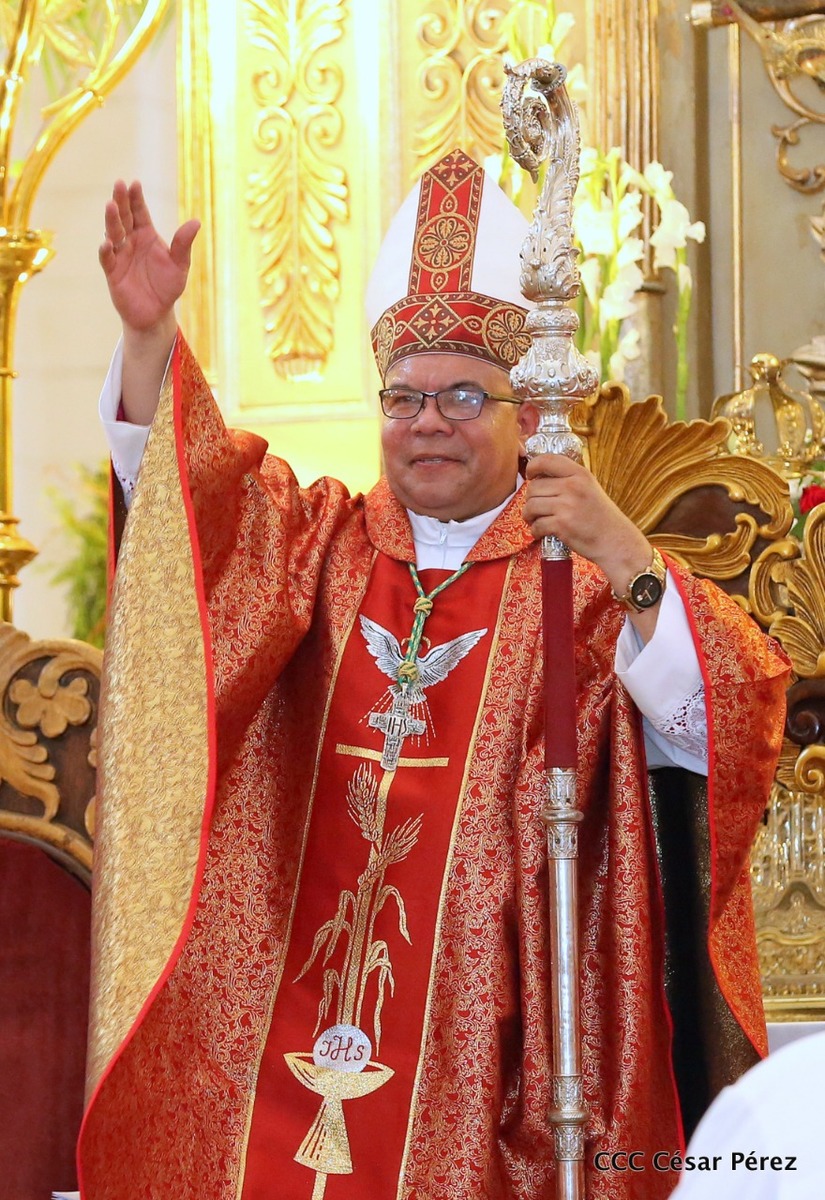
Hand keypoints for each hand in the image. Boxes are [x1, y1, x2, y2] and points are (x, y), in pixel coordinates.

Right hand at [99, 179, 199, 336]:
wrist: (156, 313)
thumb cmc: (167, 287)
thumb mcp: (180, 265)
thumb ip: (183, 244)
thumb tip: (196, 221)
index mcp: (146, 235)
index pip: (139, 212)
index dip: (136, 198)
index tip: (135, 183)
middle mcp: (131, 241)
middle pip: (124, 217)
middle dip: (121, 201)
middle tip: (119, 184)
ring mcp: (120, 255)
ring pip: (113, 233)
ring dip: (111, 220)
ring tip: (111, 205)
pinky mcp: (112, 272)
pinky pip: (107, 259)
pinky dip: (106, 251)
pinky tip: (107, 243)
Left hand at [523, 453, 662, 636]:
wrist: (622, 550)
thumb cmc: (604, 525)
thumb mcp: (589, 494)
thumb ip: (566, 484)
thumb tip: (531, 474)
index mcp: (581, 473)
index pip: (544, 458)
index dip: (532, 467)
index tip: (531, 476)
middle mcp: (575, 484)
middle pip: (533, 487)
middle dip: (532, 502)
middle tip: (543, 515)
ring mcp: (568, 503)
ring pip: (530, 506)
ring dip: (532, 518)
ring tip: (547, 526)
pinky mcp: (563, 524)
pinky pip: (534, 524)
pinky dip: (536, 532)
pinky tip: (551, 536)